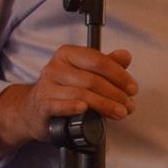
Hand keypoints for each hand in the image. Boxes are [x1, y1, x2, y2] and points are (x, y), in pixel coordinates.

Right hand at [0, 46, 137, 155]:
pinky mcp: (42, 104)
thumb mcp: (85, 73)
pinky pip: (59, 105)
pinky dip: (73, 107)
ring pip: (81, 94)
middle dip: (116, 94)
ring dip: (105, 105)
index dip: (119, 75)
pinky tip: (85, 110)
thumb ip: (106, 64)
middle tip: (129, 106)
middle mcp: (56, 67)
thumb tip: (125, 56)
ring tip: (119, 113)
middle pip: (92, 79)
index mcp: (68, 54)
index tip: (133, 89)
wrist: (34, 110)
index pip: (98, 61)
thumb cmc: (64, 89)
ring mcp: (47, 85)